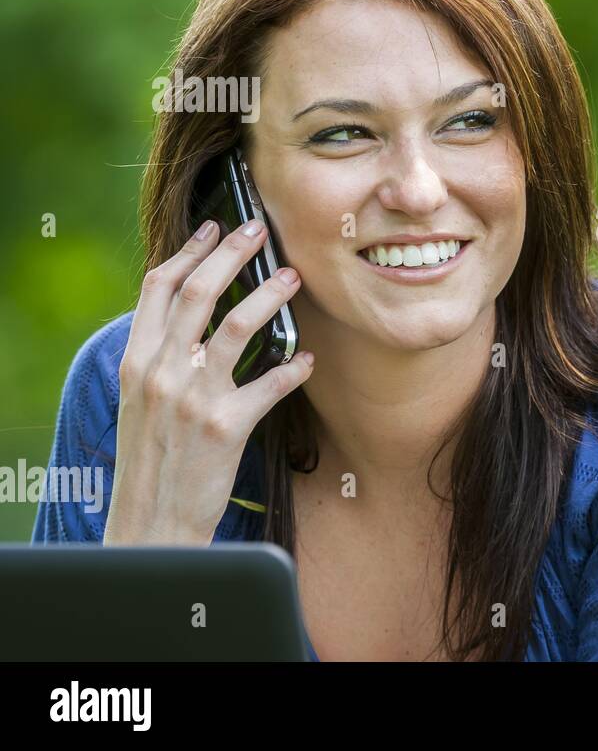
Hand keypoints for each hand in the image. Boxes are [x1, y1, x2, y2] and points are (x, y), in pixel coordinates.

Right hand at [103, 218, 313, 545]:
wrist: (150, 523)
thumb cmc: (151, 460)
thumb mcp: (138, 401)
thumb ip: (160, 358)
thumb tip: (193, 315)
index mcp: (136, 361)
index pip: (158, 289)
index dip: (189, 251)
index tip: (213, 227)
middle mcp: (160, 372)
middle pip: (199, 293)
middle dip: (232, 253)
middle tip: (261, 230)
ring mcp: (192, 398)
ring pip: (238, 327)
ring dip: (270, 295)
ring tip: (292, 277)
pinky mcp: (225, 427)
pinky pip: (269, 385)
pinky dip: (292, 368)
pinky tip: (307, 359)